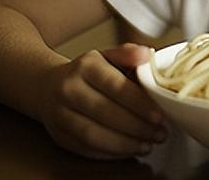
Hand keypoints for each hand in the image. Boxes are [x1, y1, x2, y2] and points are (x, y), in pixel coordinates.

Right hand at [37, 43, 165, 158]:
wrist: (48, 86)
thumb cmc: (87, 73)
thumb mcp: (107, 56)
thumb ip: (128, 54)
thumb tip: (146, 54)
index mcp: (86, 67)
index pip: (115, 86)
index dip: (139, 104)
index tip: (159, 116)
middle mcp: (69, 89)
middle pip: (105, 113)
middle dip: (137, 127)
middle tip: (159, 133)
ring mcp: (60, 114)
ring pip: (93, 135)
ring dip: (125, 144)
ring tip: (147, 145)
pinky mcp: (59, 136)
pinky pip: (86, 149)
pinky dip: (111, 153)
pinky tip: (129, 149)